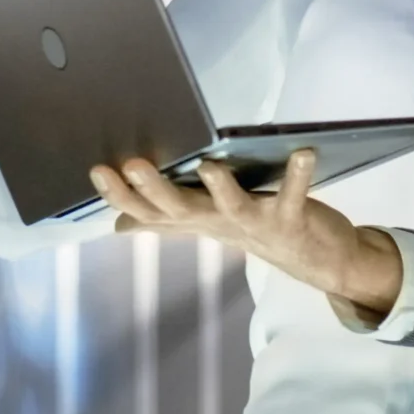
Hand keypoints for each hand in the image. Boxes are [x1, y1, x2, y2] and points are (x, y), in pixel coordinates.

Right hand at [90, 149, 407, 320]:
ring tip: (208, 166)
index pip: (150, 211)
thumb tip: (119, 224)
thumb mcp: (207, 224)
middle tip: (132, 165)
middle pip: (182, 210)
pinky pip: (295, 195)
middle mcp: (221, 224)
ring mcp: (257, 223)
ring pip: (233, 208)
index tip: (96, 171)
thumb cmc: (258, 230)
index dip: (122, 195)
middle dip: (155, 190)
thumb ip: (166, 219)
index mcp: (199, 219)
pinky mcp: (293, 218)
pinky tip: (303, 153)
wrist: (317, 260)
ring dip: (221, 189)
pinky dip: (299, 175)